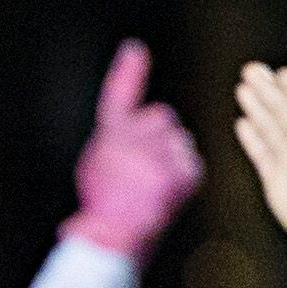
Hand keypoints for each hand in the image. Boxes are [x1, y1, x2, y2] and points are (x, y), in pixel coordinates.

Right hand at [64, 40, 204, 264]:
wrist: (115, 237)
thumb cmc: (103, 201)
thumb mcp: (96, 160)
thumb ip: (116, 134)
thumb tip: (139, 122)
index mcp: (109, 135)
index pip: (120, 94)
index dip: (128, 72)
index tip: (135, 50)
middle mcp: (136, 140)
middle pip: (162, 117)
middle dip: (157, 133)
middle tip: (143, 163)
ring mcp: (160, 158)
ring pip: (178, 139)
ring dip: (169, 154)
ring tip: (151, 182)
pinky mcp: (181, 174)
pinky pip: (190, 160)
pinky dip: (181, 172)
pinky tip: (165, 190)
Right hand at [233, 62, 286, 287]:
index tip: (282, 72)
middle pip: (283, 109)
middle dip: (267, 90)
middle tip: (251, 69)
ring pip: (270, 127)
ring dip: (257, 108)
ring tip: (242, 89)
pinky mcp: (277, 180)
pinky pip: (261, 153)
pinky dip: (251, 138)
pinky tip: (243, 124)